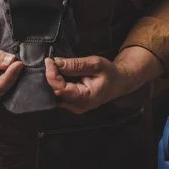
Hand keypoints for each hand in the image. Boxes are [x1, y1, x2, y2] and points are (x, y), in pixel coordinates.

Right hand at [0, 39, 22, 100]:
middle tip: (19, 63)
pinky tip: (15, 69)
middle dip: (13, 77)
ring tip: (17, 64)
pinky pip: (7, 86)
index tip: (18, 64)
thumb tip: (11, 61)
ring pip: (6, 90)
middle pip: (3, 91)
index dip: (9, 77)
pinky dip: (12, 78)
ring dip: (14, 78)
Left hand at [45, 47, 163, 113]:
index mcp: (86, 98)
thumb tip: (57, 62)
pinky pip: (62, 94)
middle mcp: (80, 106)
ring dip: (55, 80)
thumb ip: (76, 64)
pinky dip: (59, 83)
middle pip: (57, 91)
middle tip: (52, 61)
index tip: (49, 61)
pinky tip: (61, 74)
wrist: (119, 82)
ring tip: (56, 67)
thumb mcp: (95, 64)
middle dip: (52, 76)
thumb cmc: (110, 73)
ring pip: (58, 93)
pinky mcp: (74, 104)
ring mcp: (76, 107)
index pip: (61, 89)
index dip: (52, 75)